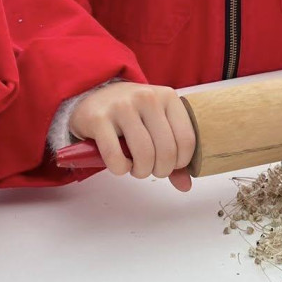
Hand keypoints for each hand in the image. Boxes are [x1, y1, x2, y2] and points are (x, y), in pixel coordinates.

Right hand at [68, 82, 196, 192]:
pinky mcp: (99, 118)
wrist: (94, 97)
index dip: (181, 162)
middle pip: (167, 150)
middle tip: (152, 169)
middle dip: (161, 170)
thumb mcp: (157, 124)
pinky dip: (120, 169)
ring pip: (144, 154)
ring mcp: (122, 106)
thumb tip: (185, 185)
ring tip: (136, 168)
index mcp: (167, 96)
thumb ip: (173, 152)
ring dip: (142, 171)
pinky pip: (115, 156)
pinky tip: (120, 164)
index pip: (186, 139)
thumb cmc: (131, 114)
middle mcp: (146, 97)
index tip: (171, 165)